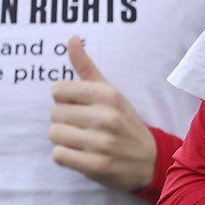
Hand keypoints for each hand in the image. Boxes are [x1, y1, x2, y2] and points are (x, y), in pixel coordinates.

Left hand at [48, 36, 157, 191]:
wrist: (150, 160)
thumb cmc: (124, 122)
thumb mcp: (111, 93)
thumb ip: (87, 67)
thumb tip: (72, 38)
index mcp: (108, 95)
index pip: (58, 89)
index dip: (63, 98)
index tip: (78, 105)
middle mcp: (106, 117)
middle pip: (54, 112)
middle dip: (64, 120)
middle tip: (83, 126)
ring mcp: (101, 143)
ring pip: (54, 134)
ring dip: (63, 139)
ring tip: (81, 140)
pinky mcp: (96, 166)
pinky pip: (59, 155)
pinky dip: (66, 156)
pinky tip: (81, 154)